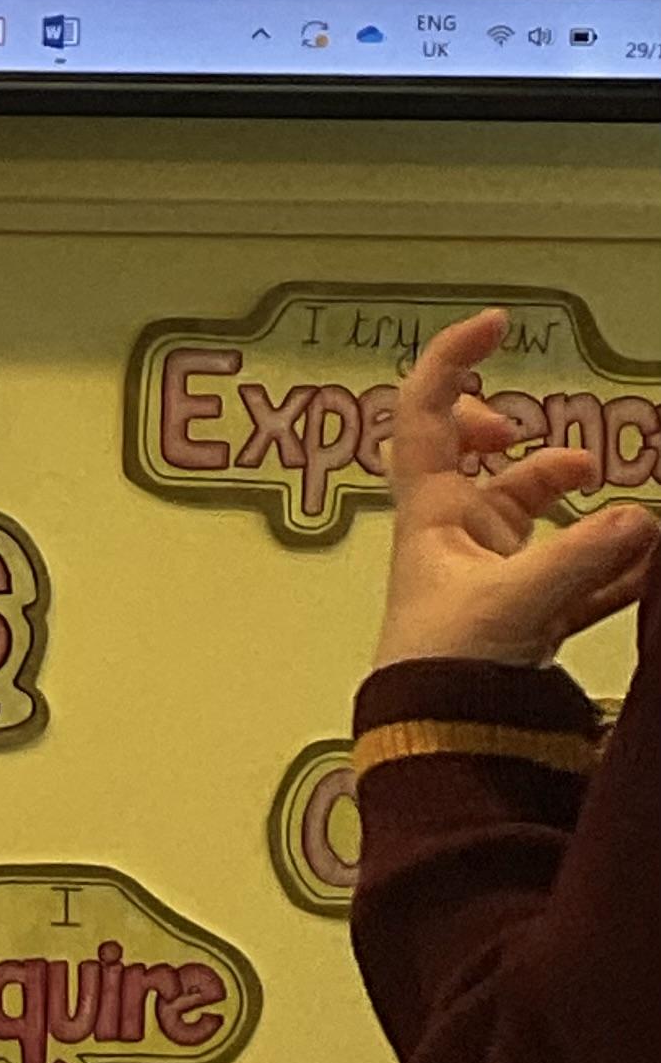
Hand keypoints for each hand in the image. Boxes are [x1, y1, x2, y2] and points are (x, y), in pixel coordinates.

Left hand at [374, 308, 657, 668]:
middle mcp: (456, 532)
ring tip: (638, 520)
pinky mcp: (526, 613)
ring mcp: (491, 572)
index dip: (452, 361)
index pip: (424, 414)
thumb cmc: (449, 660)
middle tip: (548, 448)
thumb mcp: (517, 600)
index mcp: (430, 510)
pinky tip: (649, 566)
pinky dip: (611, 567)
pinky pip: (574, 574)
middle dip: (514, 441)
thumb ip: (583, 557)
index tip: (496, 323)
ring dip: (583, 511)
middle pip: (472, 462)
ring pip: (537, 519)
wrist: (442, 738)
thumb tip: (645, 518)